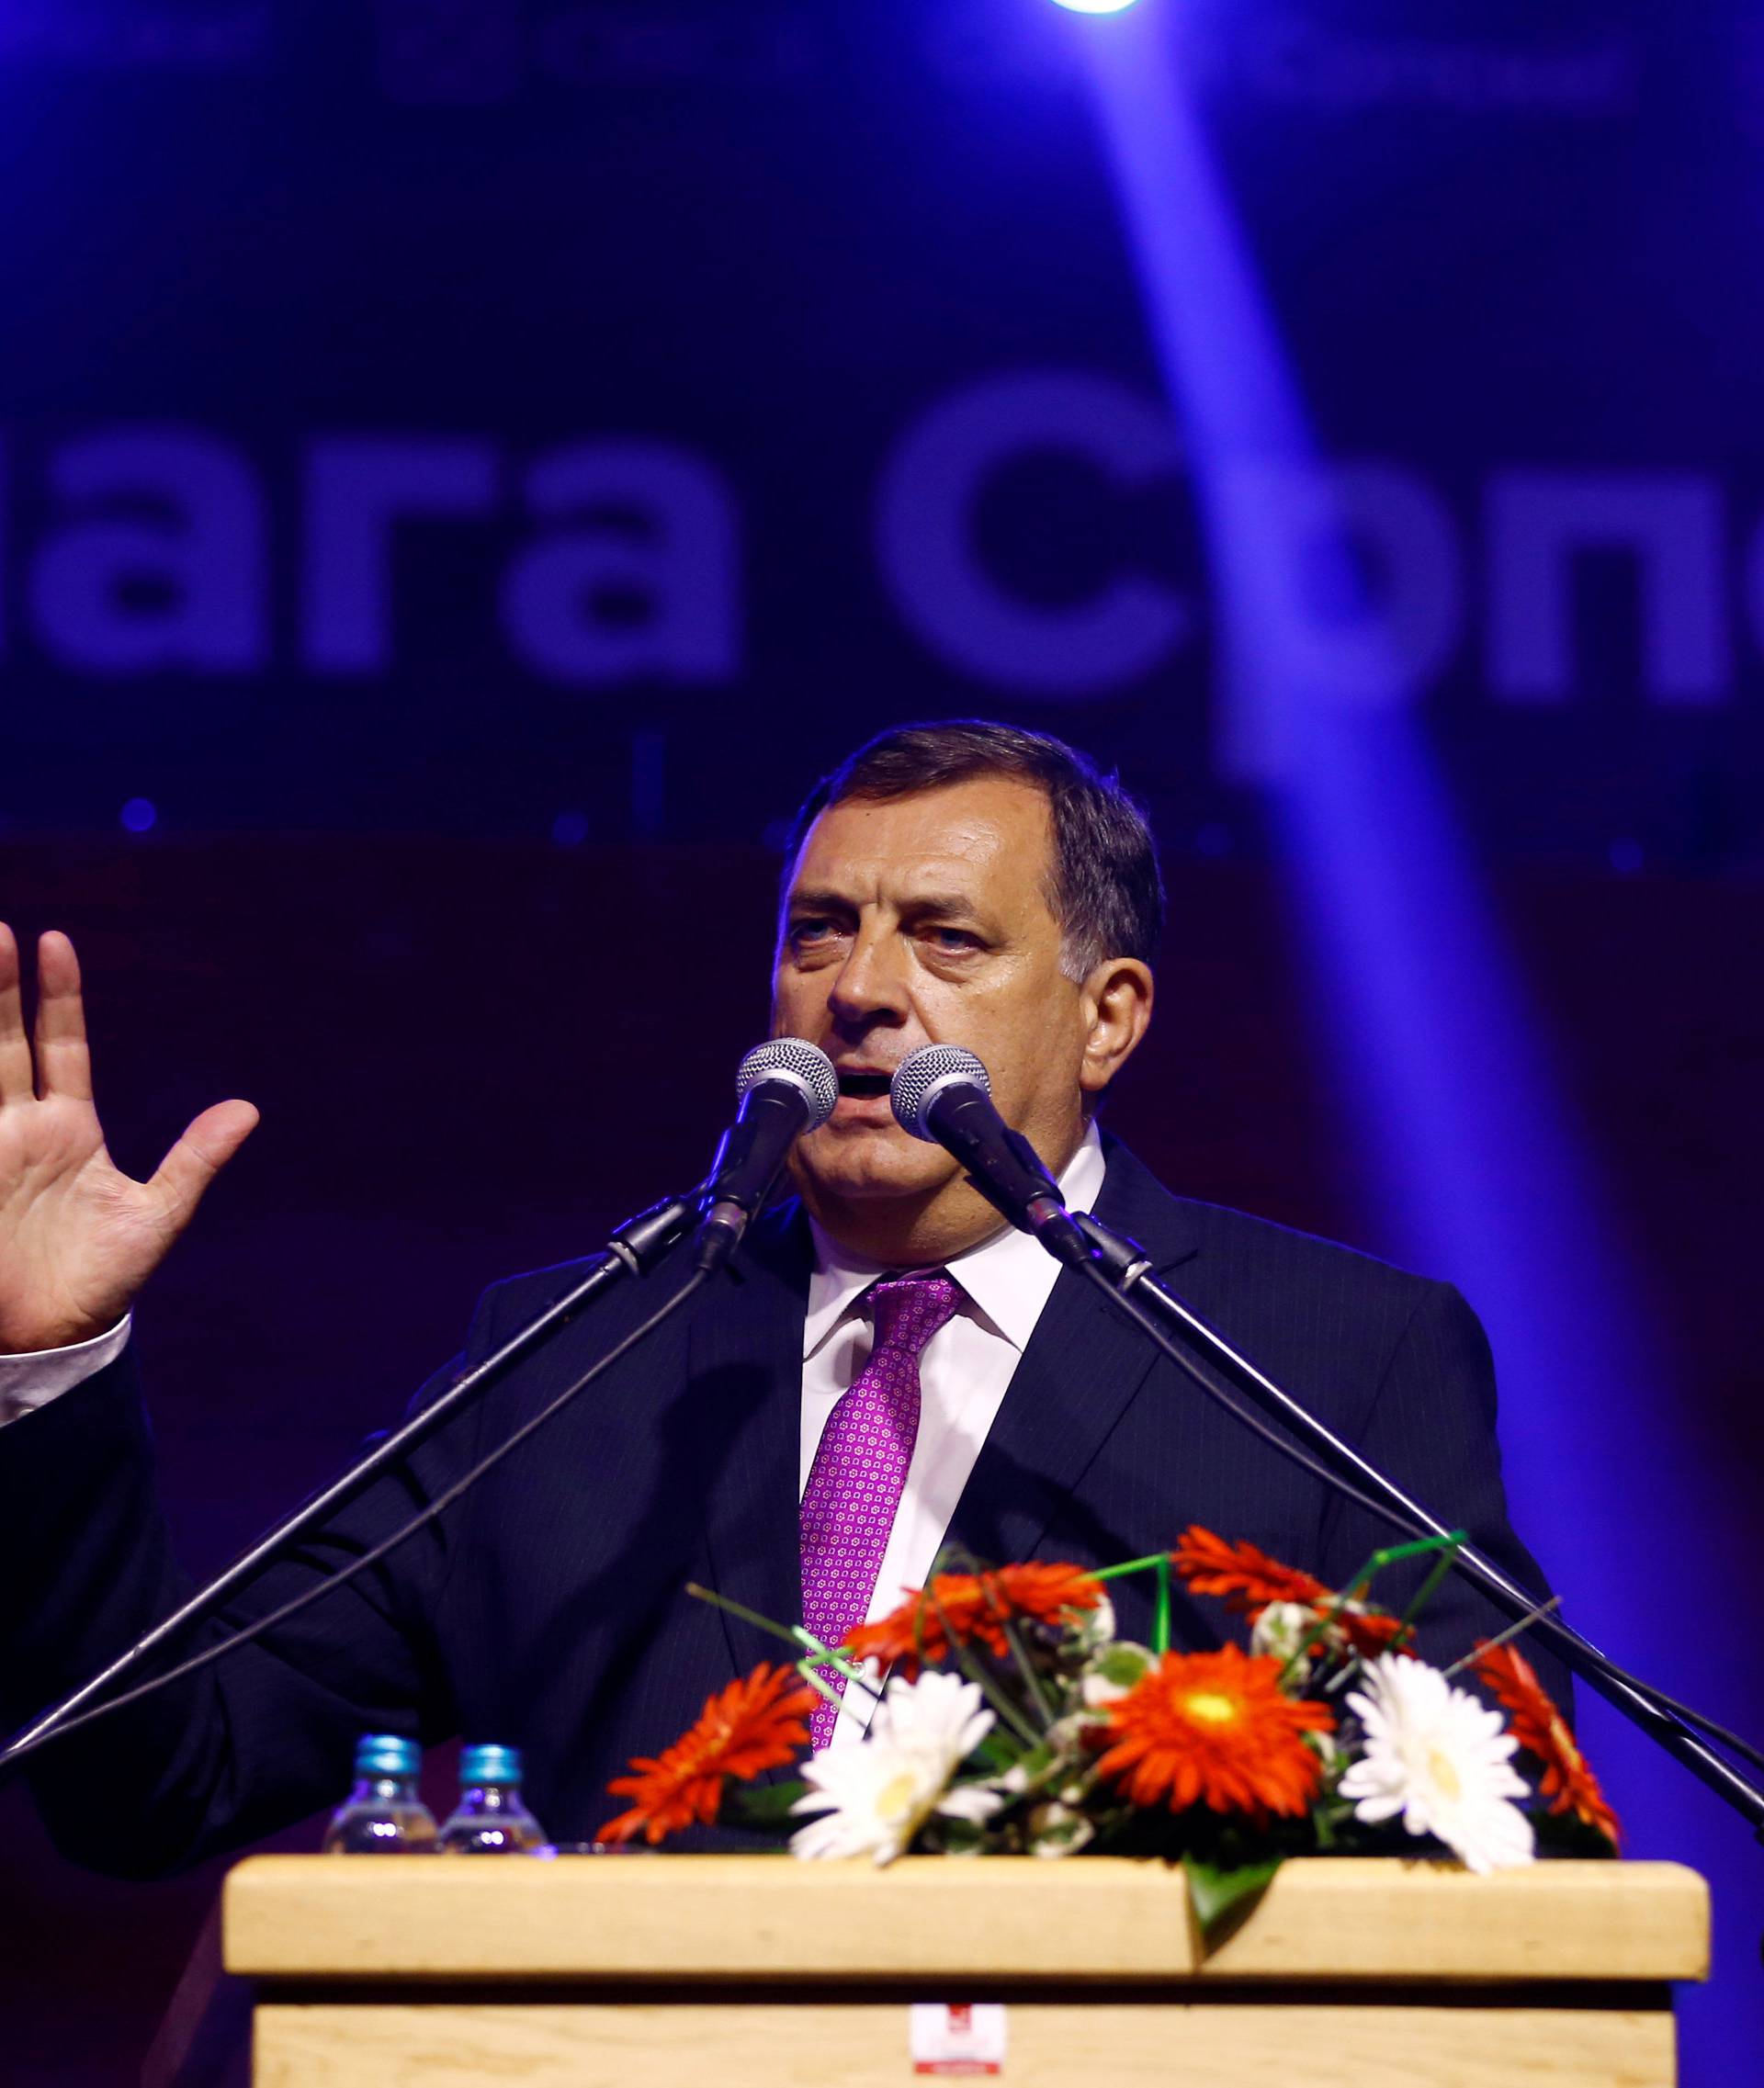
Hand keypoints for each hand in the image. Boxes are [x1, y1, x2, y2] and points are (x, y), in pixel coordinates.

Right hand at [0, 924, 257, 1353]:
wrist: (48, 1340)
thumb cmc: (100, 1282)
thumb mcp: (156, 1216)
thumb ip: (195, 1161)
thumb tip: (249, 1109)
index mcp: (67, 1130)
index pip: (59, 1046)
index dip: (55, 997)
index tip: (54, 941)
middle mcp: (18, 1129)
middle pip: (2, 1043)